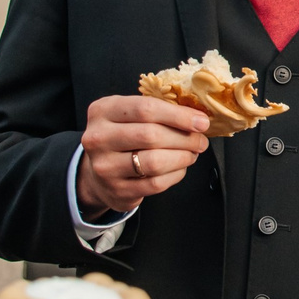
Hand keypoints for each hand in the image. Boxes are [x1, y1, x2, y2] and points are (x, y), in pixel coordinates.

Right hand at [76, 95, 209, 216]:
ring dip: (182, 157)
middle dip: (184, 138)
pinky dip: (175, 175)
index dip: (178, 115)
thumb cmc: (121, 137)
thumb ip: (156, 110)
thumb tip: (197, 117)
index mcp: (103, 111)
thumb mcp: (127, 115)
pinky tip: (179, 168)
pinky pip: (155, 183)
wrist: (97, 174)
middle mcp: (99, 138)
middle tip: (200, 140)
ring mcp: (105, 167)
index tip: (201, 121)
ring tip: (191, 154)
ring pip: (155, 161)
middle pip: (151, 135)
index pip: (145, 109)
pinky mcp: (117, 190)